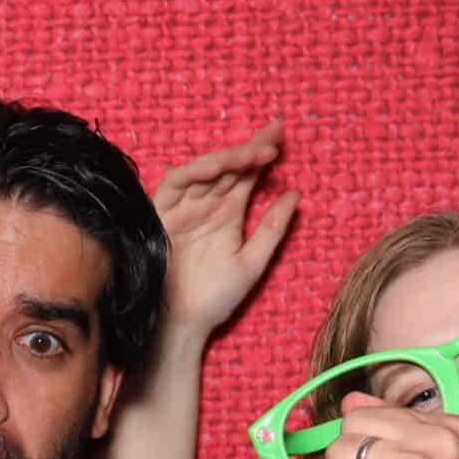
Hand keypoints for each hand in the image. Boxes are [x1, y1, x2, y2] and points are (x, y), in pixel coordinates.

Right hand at [153, 127, 298, 342]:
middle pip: (228, 166)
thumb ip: (272, 229)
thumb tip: (296, 195)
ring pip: (205, 170)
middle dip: (250, 148)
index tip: (282, 136)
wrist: (180, 325)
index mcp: (228, 214)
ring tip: (254, 154)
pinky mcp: (161, 214)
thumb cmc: (213, 299)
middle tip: (274, 133)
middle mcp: (206, 206)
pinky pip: (176, 183)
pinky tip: (219, 167)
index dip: (261, 153)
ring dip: (228, 158)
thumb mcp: (252, 262)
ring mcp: (184, 208)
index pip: (246, 175)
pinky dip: (195, 171)